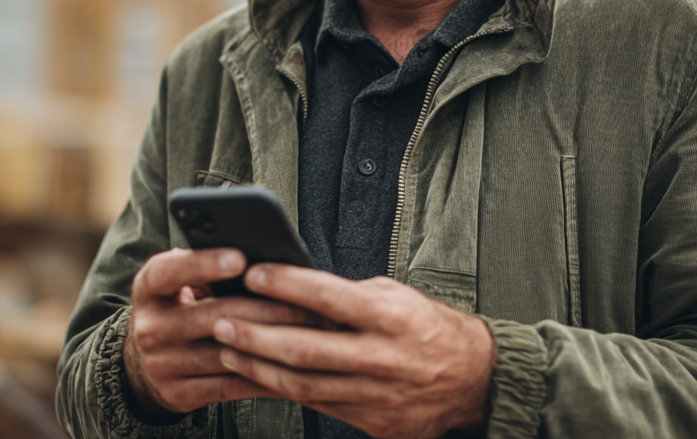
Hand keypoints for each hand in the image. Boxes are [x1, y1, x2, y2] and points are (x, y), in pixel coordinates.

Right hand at [124, 248, 322, 418]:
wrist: (144, 363)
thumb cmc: (176, 308)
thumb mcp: (177, 281)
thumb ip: (205, 268)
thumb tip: (264, 261)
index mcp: (148, 288)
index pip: (169, 272)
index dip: (203, 263)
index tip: (241, 258)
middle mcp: (150, 327)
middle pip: (213, 316)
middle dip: (268, 309)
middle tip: (309, 306)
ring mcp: (162, 365)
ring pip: (228, 353)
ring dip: (275, 345)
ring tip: (311, 336)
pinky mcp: (179, 394)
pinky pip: (232, 386)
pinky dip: (266, 376)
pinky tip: (293, 367)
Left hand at [211, 265, 495, 438]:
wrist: (474, 378)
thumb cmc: (428, 327)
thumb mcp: (394, 296)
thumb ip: (348, 296)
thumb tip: (294, 285)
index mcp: (390, 317)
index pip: (329, 296)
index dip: (287, 284)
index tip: (254, 272)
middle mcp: (383, 358)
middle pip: (305, 349)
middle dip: (256, 334)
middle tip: (222, 319)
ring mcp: (377, 395)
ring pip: (304, 384)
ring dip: (259, 367)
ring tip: (229, 348)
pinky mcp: (374, 422)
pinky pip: (318, 406)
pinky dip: (284, 391)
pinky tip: (260, 376)